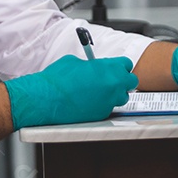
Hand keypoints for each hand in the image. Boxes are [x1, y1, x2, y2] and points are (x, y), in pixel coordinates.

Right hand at [3, 54, 137, 128]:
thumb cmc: (57, 79)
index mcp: (108, 68)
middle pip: (131, 82)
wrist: (46, 99)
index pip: (126, 64)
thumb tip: (94, 67)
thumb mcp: (75, 62)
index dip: (120, 66)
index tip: (115, 67)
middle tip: (112, 79)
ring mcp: (108, 102)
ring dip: (115, 93)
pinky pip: (108, 108)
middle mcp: (113, 86)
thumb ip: (91, 65)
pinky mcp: (101, 115)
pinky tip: (89, 101)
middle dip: (123, 80)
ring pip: (122, 97)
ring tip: (100, 91)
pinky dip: (102, 104)